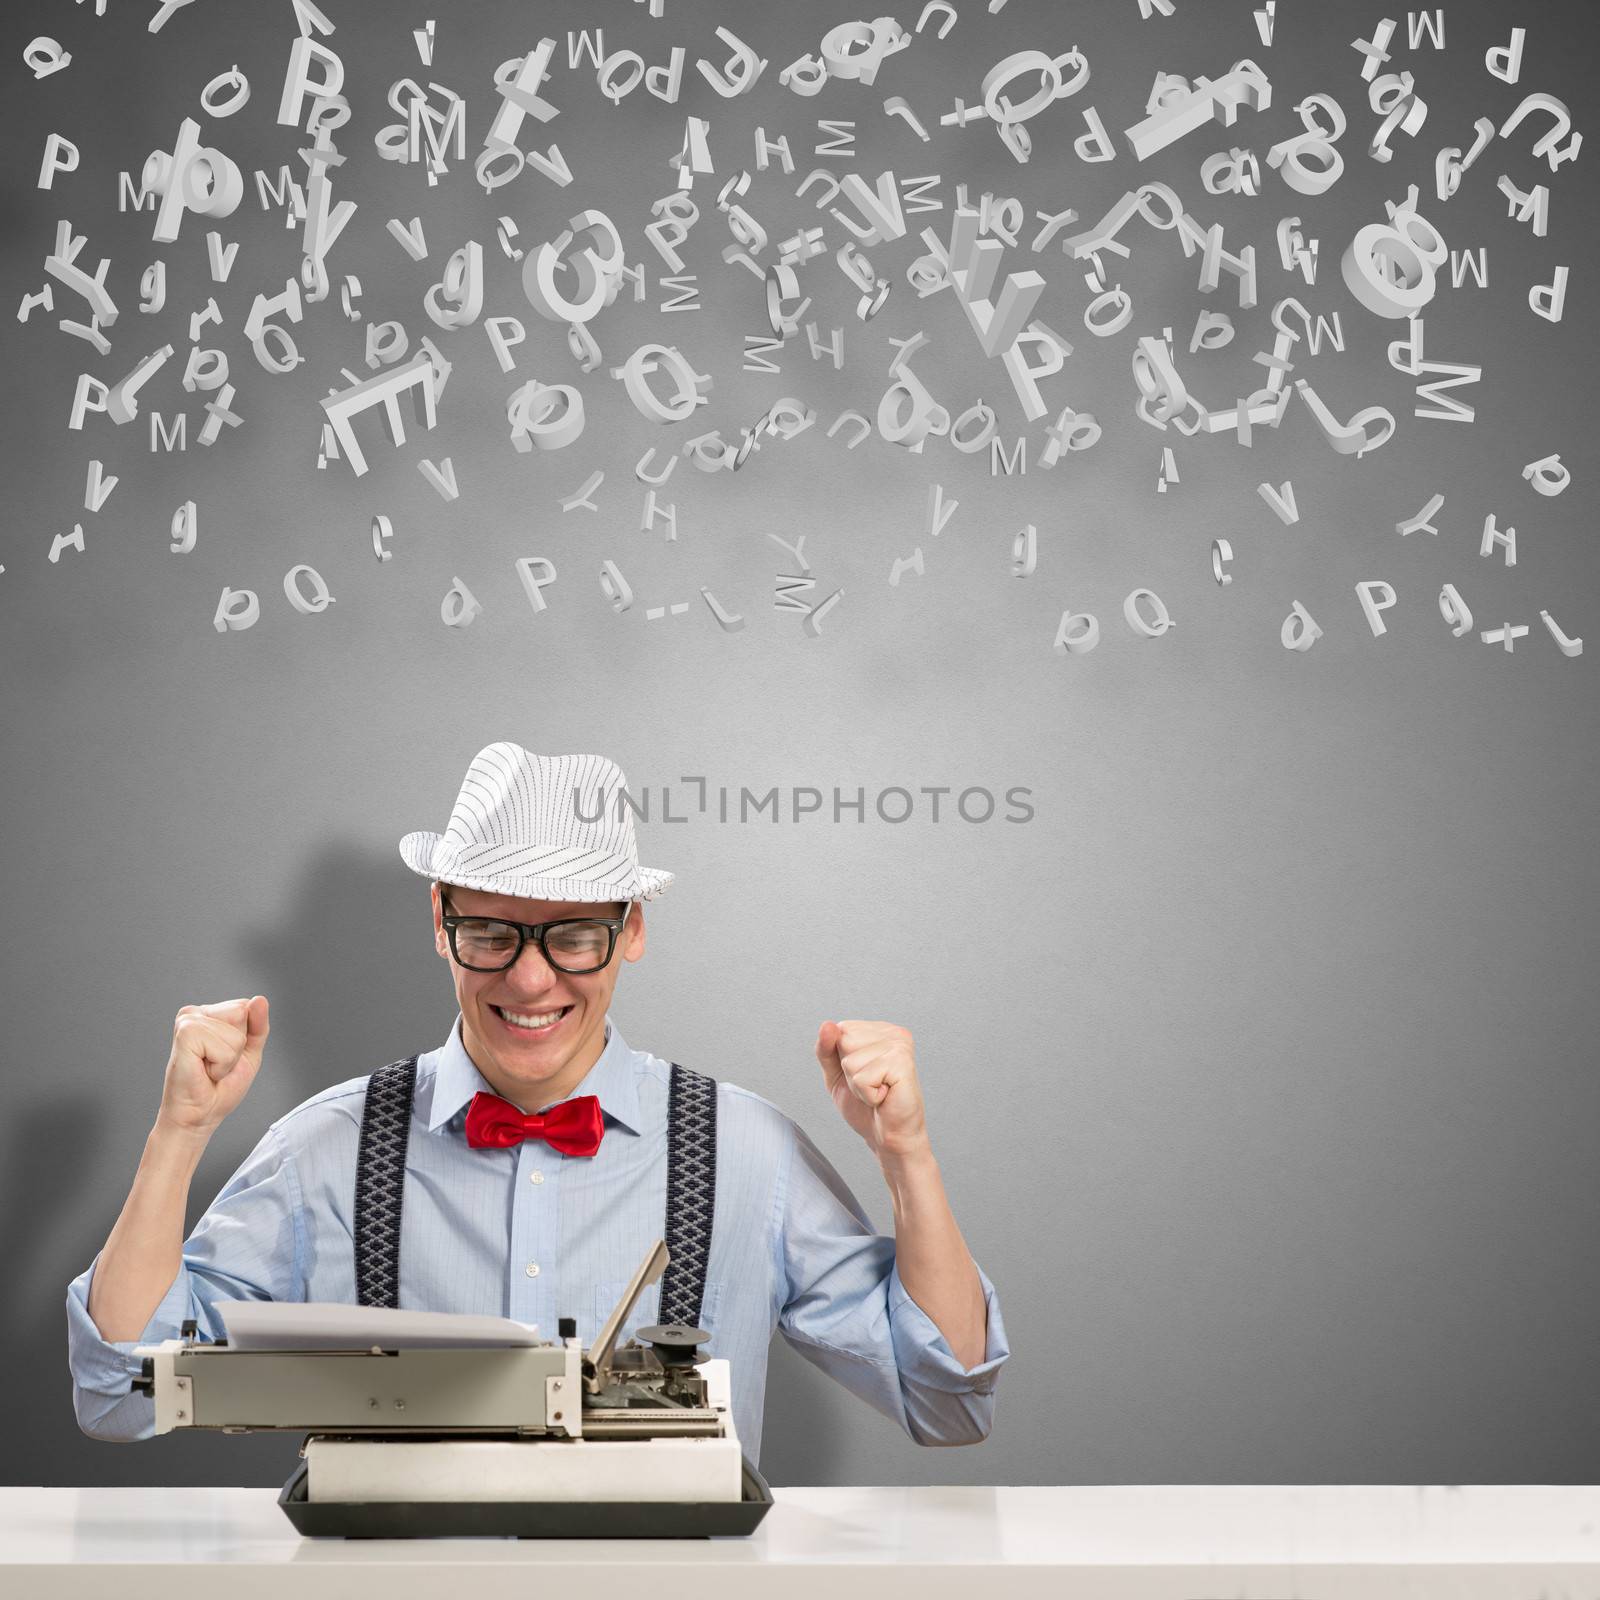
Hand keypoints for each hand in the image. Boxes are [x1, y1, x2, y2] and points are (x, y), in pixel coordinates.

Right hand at [155, 996, 269, 1140]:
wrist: (199, 1115)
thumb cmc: (219, 1087)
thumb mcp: (249, 1052)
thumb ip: (258, 1025)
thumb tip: (259, 1000)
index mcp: (208, 1013)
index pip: (246, 1006)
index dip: (245, 1037)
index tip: (226, 1056)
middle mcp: (194, 1012)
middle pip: (242, 1013)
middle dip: (237, 1046)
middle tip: (216, 1064)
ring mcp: (187, 1021)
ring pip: (235, 1033)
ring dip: (228, 1059)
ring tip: (209, 1069)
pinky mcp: (184, 1035)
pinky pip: (224, 1046)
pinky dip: (221, 1065)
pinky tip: (203, 1071)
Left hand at [815, 1019, 928, 1160]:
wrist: (888, 1137)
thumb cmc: (867, 1108)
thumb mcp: (836, 1074)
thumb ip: (826, 1049)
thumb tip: (827, 1025)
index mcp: (879, 1031)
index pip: (840, 1029)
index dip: (841, 1059)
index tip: (863, 1075)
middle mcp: (893, 1033)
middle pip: (843, 1040)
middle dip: (849, 1071)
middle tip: (872, 1085)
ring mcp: (899, 1045)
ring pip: (850, 1061)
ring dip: (858, 1085)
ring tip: (879, 1091)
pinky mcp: (902, 1062)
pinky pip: (862, 1077)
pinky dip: (867, 1095)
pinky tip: (885, 1097)